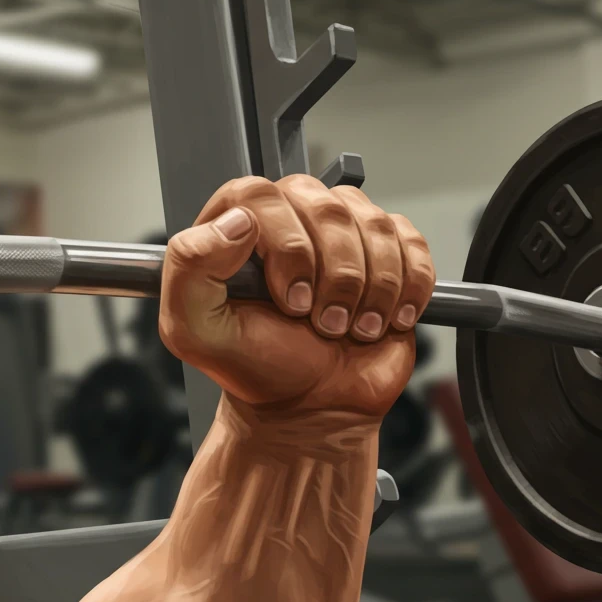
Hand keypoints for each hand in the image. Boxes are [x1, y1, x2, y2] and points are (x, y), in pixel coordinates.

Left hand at [159, 175, 434, 421]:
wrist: (314, 406)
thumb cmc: (258, 368)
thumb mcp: (196, 331)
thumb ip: (189, 269)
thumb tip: (234, 222)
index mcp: (238, 223)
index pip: (261, 195)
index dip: (285, 246)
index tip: (291, 299)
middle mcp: (293, 215)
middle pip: (327, 206)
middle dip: (334, 276)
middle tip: (322, 321)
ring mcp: (346, 231)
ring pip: (375, 225)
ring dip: (371, 289)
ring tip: (351, 326)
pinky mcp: (391, 251)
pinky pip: (412, 243)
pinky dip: (407, 287)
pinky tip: (387, 317)